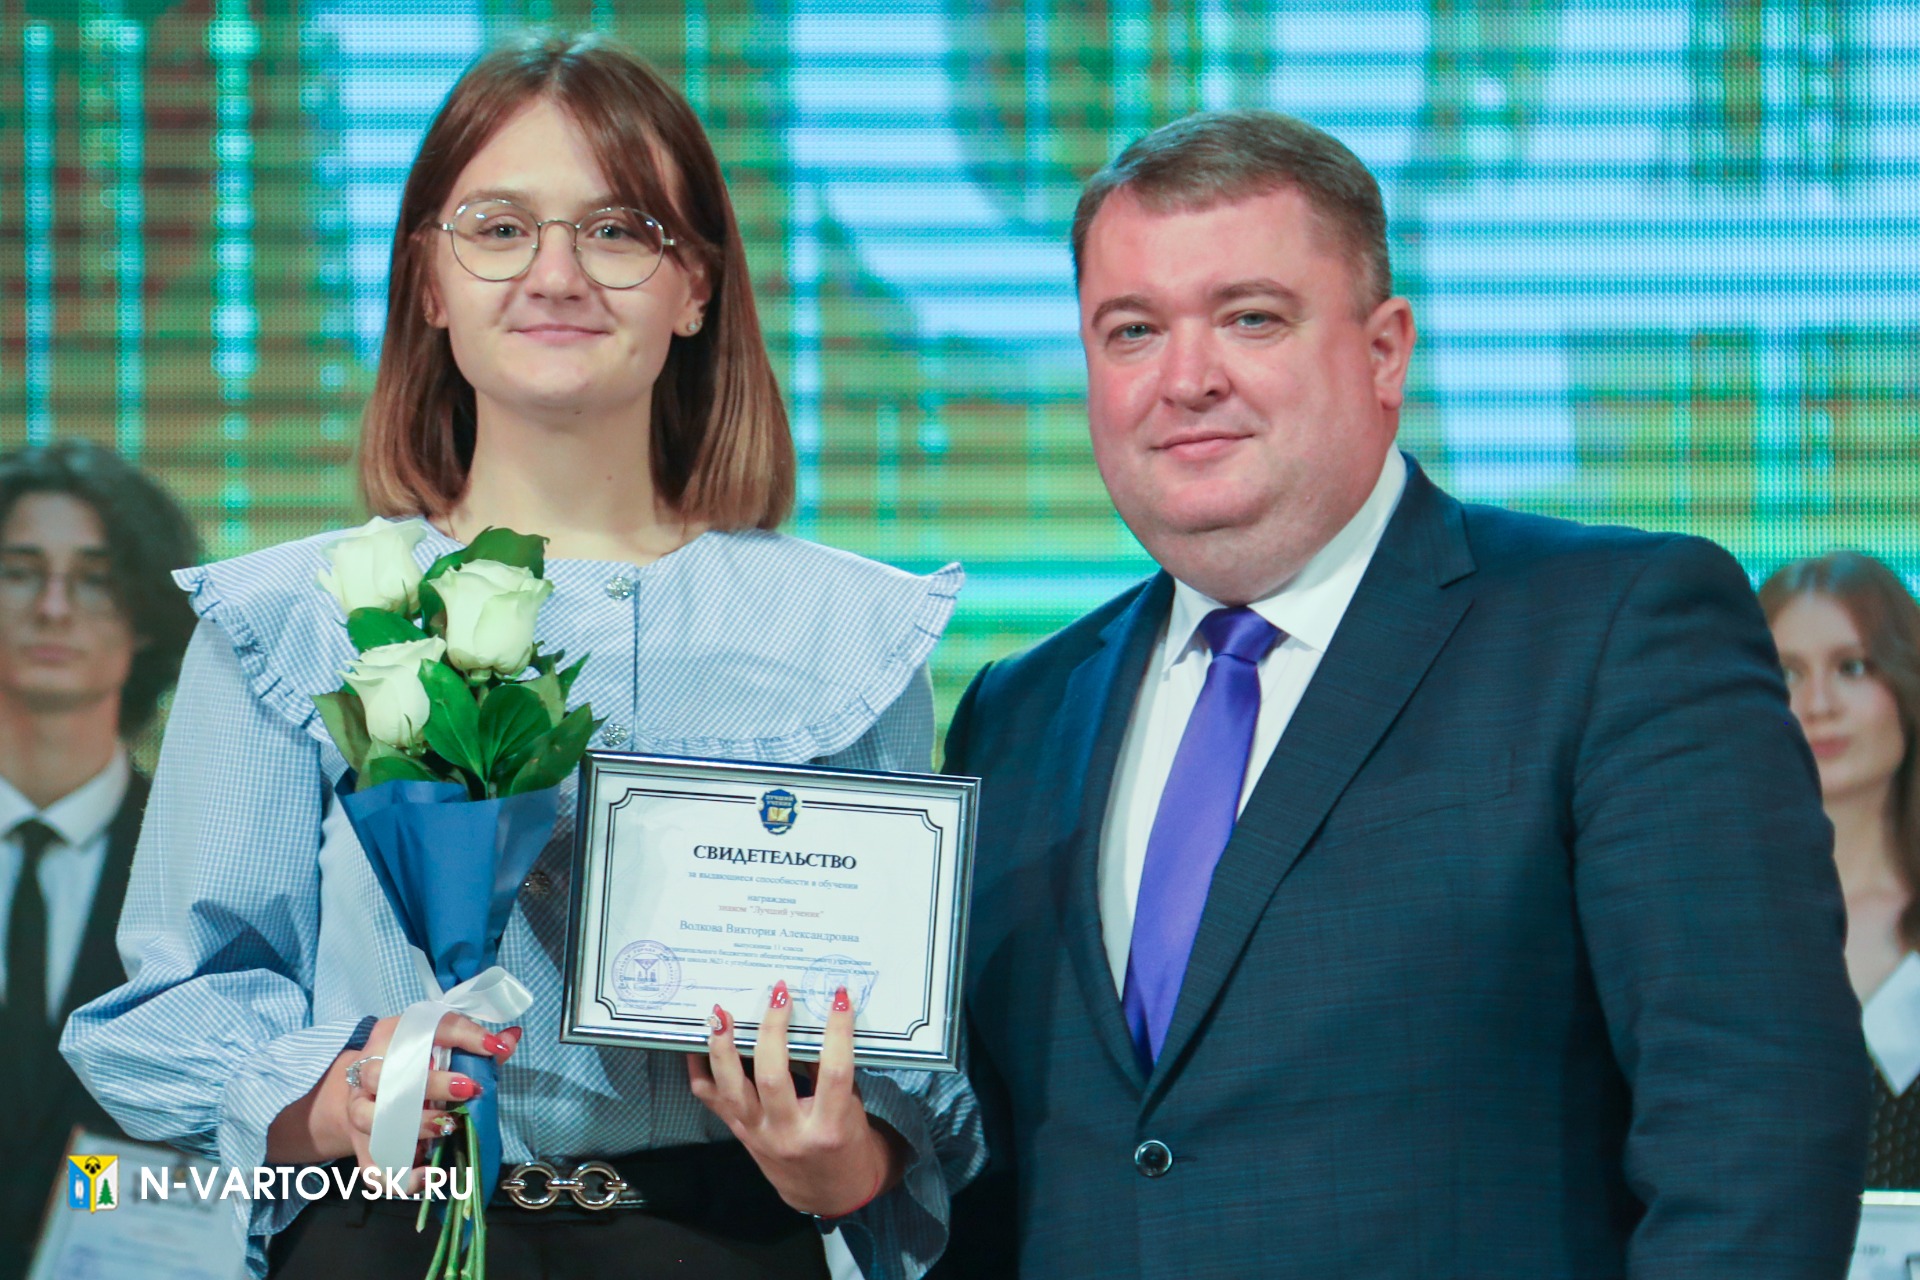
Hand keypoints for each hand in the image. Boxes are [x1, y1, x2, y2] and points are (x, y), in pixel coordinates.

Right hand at [267, 1013, 521, 1172]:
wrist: (366, 1096)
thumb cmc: (412, 1068)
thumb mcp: (441, 1049)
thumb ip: (477, 1046)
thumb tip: (510, 1038)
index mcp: (393, 1036)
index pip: (427, 1028)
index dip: (464, 1036)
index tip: (494, 1048)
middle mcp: (368, 1071)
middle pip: (384, 1073)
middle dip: (429, 1084)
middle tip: (468, 1089)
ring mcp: (359, 1110)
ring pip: (369, 1117)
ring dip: (413, 1124)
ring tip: (447, 1127)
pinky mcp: (362, 1147)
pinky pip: (373, 1167)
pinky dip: (400, 1174)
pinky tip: (430, 1174)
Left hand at [687, 980, 903, 1217]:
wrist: (827, 1191)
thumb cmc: (846, 1142)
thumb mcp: (850, 1109)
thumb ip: (829, 1072)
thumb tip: (812, 1020)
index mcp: (828, 1128)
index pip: (833, 1072)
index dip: (836, 1032)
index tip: (838, 998)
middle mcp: (788, 1134)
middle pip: (772, 1077)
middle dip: (772, 1030)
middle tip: (778, 993)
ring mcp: (758, 1135)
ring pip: (732, 1089)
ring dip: (723, 1047)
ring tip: (721, 1013)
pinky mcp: (740, 1134)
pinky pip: (711, 1100)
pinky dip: (700, 1070)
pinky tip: (696, 1042)